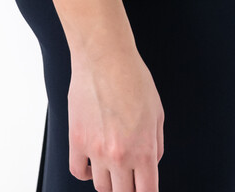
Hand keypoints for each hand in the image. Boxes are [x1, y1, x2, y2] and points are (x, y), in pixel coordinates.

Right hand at [67, 44, 164, 189]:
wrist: (105, 56)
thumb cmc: (133, 77)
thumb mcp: (157, 112)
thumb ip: (156, 145)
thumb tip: (151, 164)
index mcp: (143, 150)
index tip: (144, 189)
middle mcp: (119, 155)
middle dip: (129, 189)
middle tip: (130, 180)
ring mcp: (95, 150)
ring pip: (101, 187)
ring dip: (109, 181)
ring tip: (112, 167)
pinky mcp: (76, 139)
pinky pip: (78, 172)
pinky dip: (86, 173)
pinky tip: (93, 163)